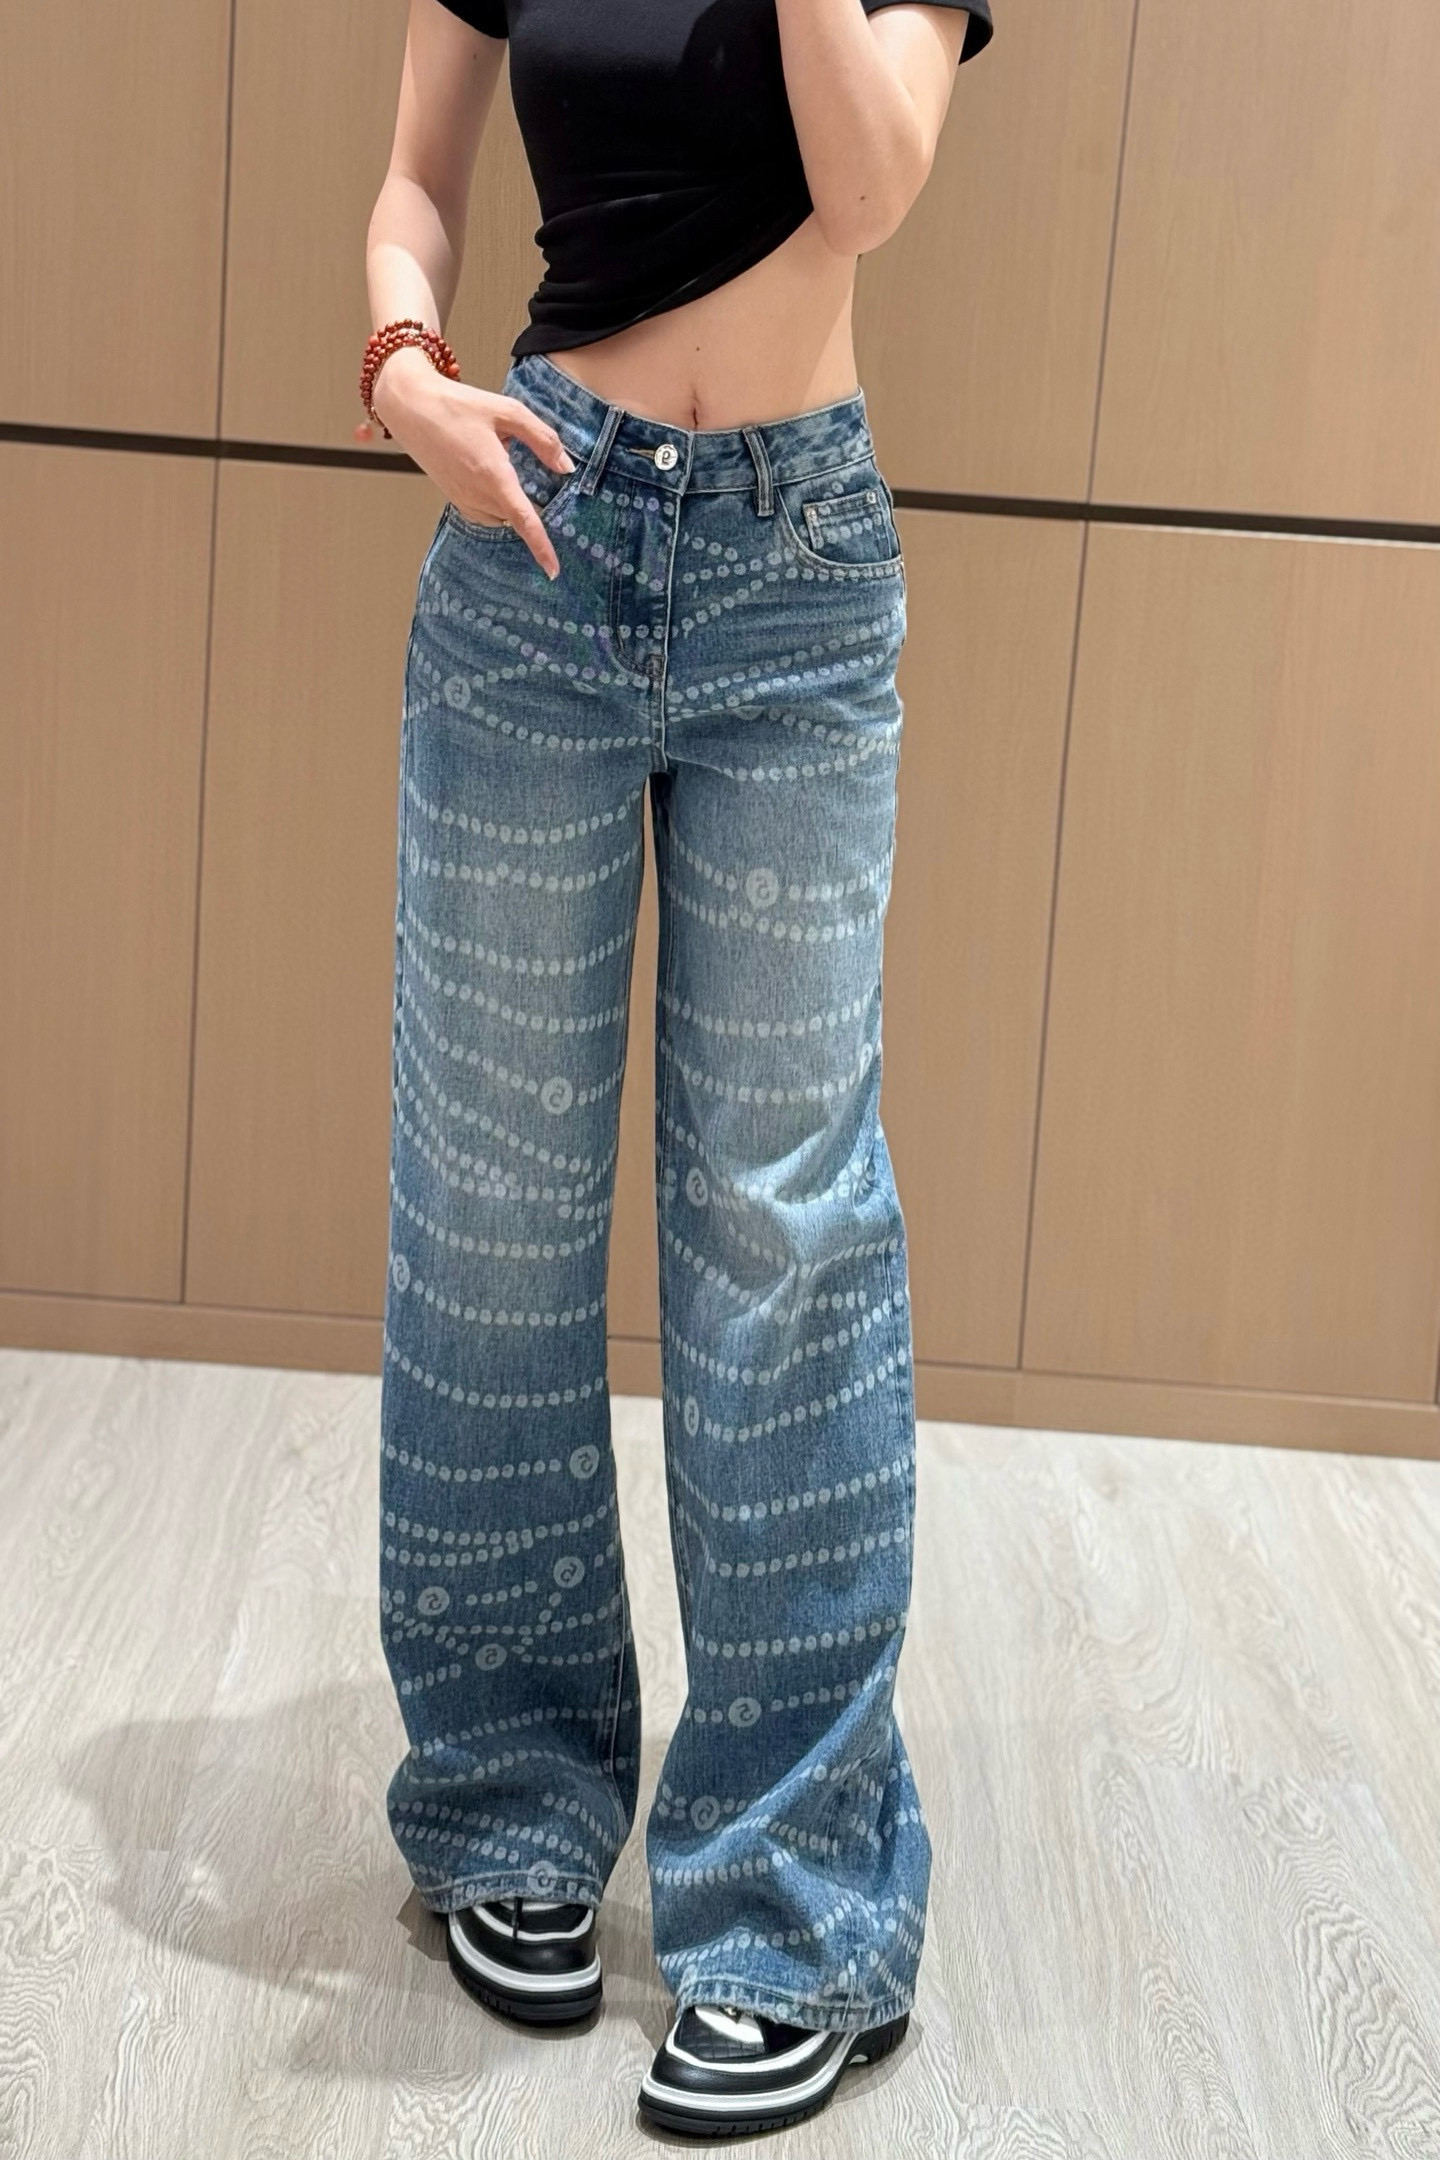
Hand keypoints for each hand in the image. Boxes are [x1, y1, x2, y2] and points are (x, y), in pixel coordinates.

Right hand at [371, 347, 575, 579]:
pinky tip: (494, 476)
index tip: (554, 571)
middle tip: (540, 486)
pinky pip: (485, 512)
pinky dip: (497, 503)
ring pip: (501, 516)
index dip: (541, 547)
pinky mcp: (454, 497)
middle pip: (516, 518)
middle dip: (531, 511)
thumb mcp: (507, 411)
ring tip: (510, 470)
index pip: (524, 521)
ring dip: (512, 504)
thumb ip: (542, 439)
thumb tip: (565, 467)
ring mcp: (462, 499)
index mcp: (493, 475)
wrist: (410, 406)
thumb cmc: (457, 405)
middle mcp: (477, 494)